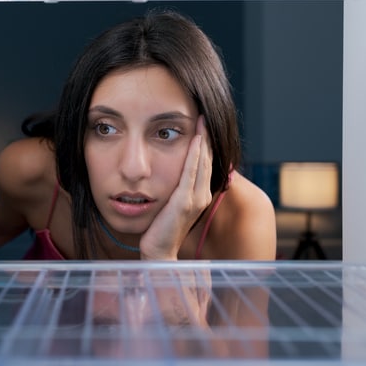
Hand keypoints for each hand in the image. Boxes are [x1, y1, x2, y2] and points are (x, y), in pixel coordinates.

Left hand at [139, 115, 212, 259]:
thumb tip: (171, 170)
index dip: (206, 142)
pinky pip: (191, 172)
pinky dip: (195, 154)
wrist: (158, 252)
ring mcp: (196, 199)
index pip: (205, 162)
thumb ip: (176, 187)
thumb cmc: (161, 228)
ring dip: (203, 139)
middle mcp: (203, 195)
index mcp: (201, 195)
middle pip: (207, 158)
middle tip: (204, 113)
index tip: (202, 122)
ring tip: (202, 119)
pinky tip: (196, 140)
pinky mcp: (185, 201)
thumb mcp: (171, 203)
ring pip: (202, 162)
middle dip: (206, 135)